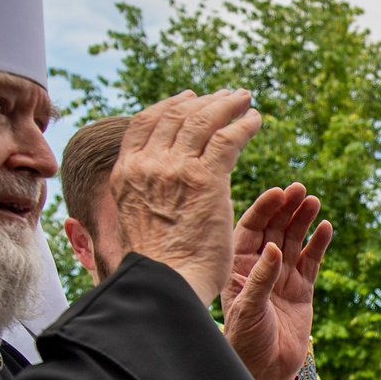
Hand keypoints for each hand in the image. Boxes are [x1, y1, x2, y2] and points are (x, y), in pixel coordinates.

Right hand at [110, 91, 263, 303]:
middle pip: (175, 115)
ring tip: (243, 100)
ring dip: (226, 105)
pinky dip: (242, 125)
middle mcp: (147, 164)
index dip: (169, 105)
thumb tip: (150, 194)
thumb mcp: (133, 220)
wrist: (164, 283)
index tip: (188, 98)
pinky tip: (255, 121)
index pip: (145, 123)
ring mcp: (175, 169)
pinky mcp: (206, 178)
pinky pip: (227, 138)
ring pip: (202, 121)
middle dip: (202, 101)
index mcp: (125, 174)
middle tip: (225, 96)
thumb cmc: (155, 266)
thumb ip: (142, 196)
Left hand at [224, 184, 329, 379]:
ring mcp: (282, 278)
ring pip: (293, 241)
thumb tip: (273, 249)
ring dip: (303, 221)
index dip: (263, 209)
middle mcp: (259, 268)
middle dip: (286, 209)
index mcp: (238, 268)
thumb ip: (260, 278)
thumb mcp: (247, 309)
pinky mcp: (302, 291)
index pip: (250, 229)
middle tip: (300, 190)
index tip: (278, 193)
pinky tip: (326, 227)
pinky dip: (318, 244)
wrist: (265, 371)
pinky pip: (311, 261)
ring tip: (314, 202)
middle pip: (273, 229)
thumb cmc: (245, 341)